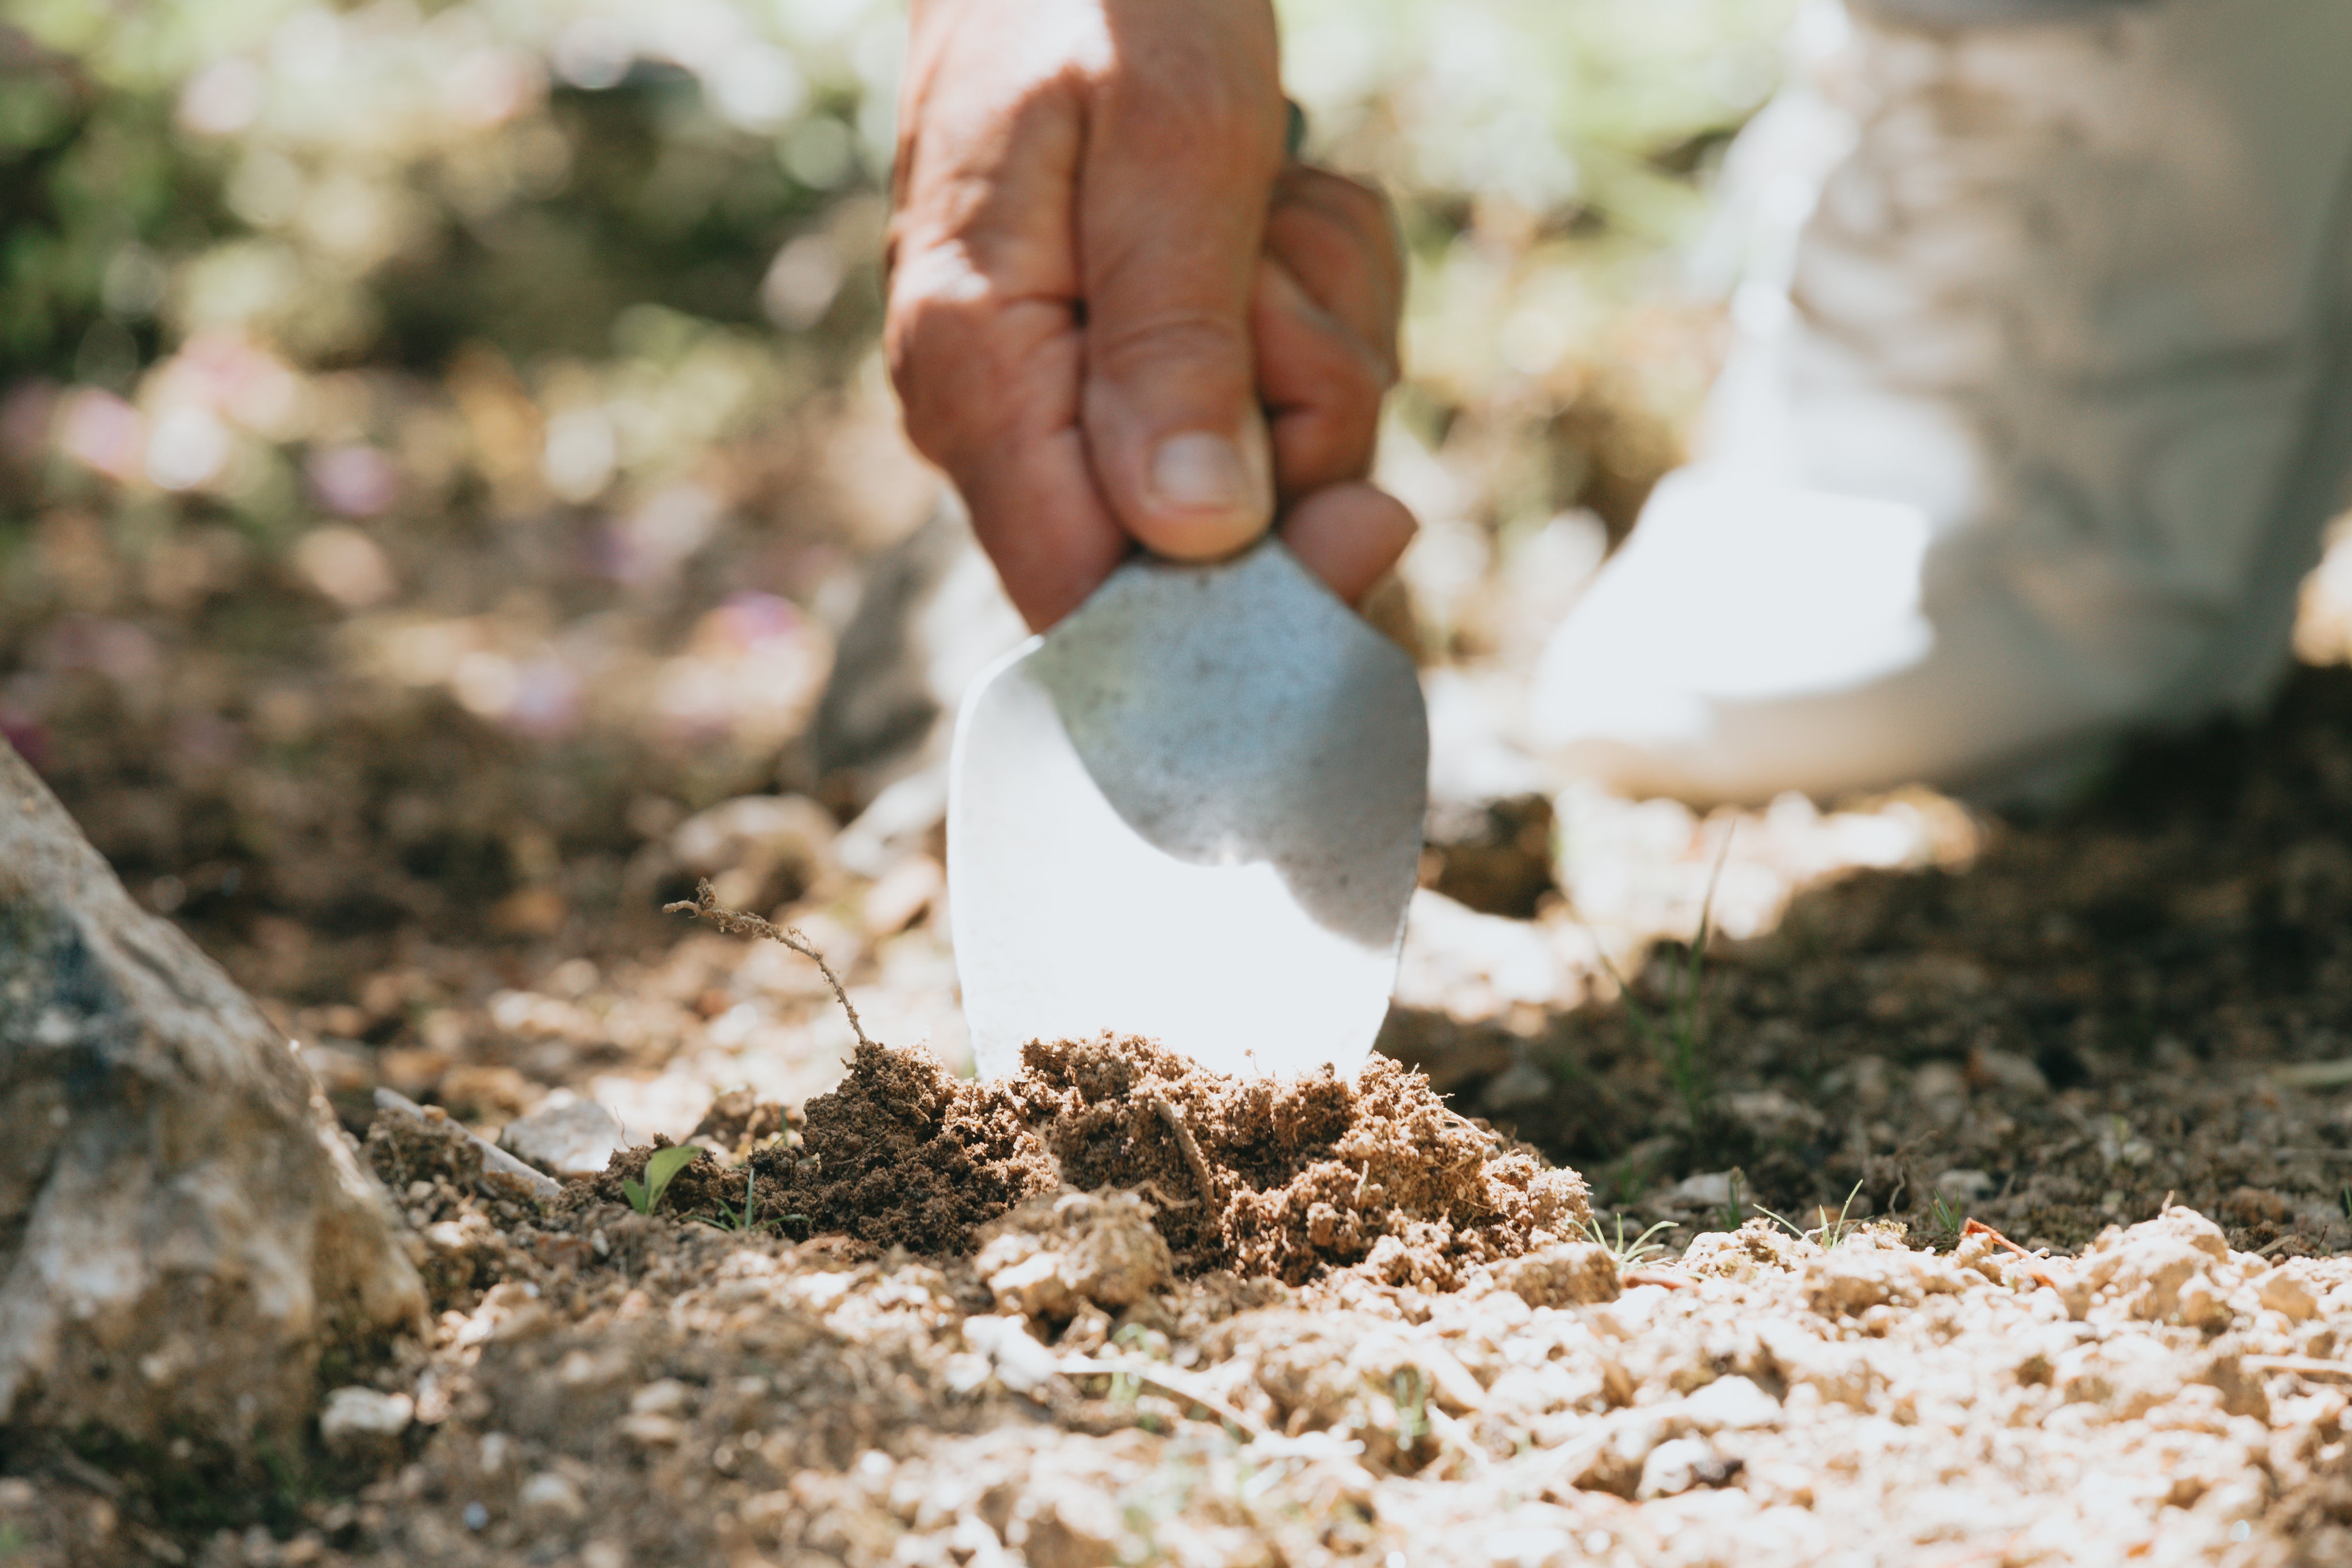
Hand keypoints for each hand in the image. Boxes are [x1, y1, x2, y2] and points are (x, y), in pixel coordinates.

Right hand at [887, 0, 1414, 628]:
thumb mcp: (1169, 144)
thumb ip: (1175, 344)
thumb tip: (1196, 537)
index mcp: (982, 380)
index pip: (1097, 603)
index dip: (1246, 601)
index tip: (1366, 519)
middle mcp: (1013, 421)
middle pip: (1211, 549)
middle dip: (1304, 417)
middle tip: (1280, 261)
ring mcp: (1081, 396)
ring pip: (1271, 463)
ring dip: (1321, 329)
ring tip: (1270, 200)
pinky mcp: (1146, 363)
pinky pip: (1282, 391)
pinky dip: (1319, 300)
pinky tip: (1276, 206)